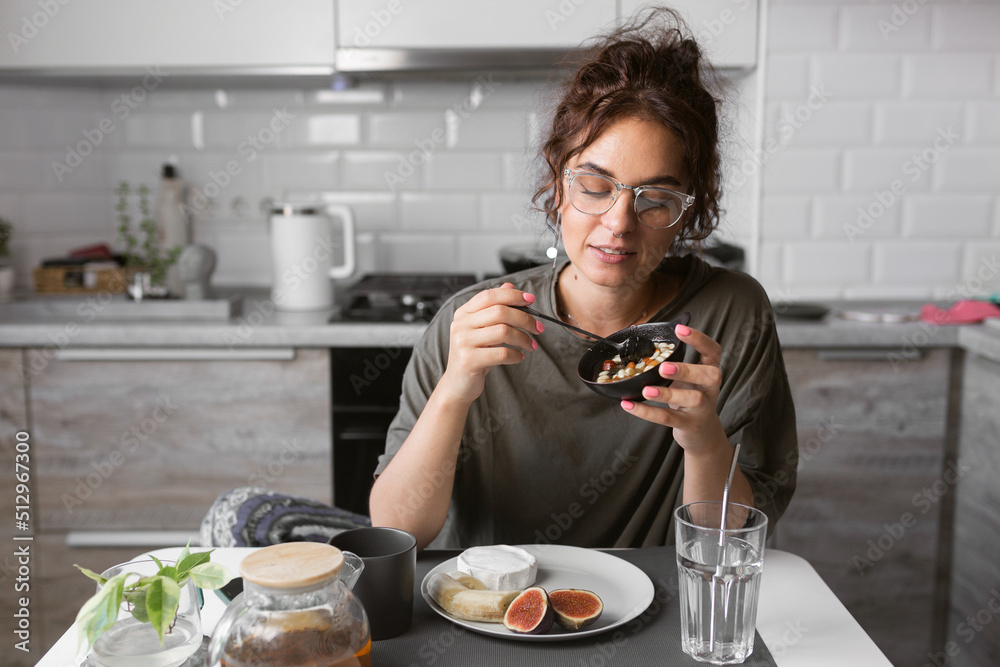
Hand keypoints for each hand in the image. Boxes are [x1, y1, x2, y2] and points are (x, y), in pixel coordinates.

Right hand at [438, 282, 542, 404]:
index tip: (530, 300)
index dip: (512, 295)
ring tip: (531, 345)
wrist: (457, 384)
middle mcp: (460, 325)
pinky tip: (519, 357)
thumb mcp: (482, 329)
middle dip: (525, 319)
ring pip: (503, 331)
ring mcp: (463, 342)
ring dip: (523, 338)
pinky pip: (501, 353)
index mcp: (463, 313)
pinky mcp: (469, 361)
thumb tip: (509, 285)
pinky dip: (516, 355)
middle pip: (500, 312)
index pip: (489, 296)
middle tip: (538, 328)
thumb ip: (493, 308)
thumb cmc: (473, 355)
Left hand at [620, 324, 727, 454]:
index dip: (699, 339)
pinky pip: (669, 418)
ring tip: (647, 390)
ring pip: (693, 399)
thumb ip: (672, 363)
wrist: (702, 434)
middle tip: (664, 367)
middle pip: (710, 375)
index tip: (679, 329)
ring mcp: (703, 409)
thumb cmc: (689, 399)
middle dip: (688, 369)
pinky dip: (647, 412)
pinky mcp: (689, 425)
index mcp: (709, 372)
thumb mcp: (686, 380)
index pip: (713, 351)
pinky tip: (629, 405)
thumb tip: (637, 336)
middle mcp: (710, 389)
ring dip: (668, 393)